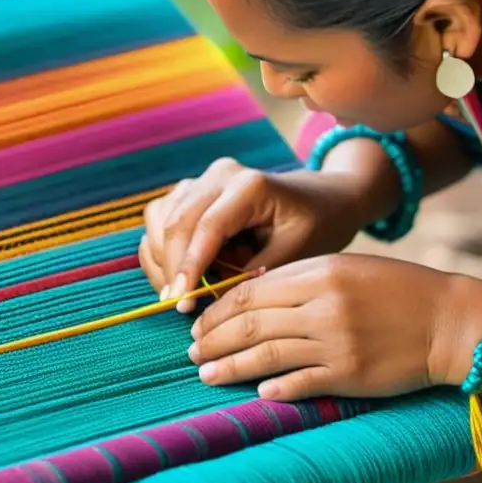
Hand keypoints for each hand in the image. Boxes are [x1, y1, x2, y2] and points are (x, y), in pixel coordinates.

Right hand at [139, 158, 377, 310]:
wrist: (322, 198)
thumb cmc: (315, 226)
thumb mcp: (298, 254)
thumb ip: (256, 276)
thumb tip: (214, 302)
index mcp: (249, 185)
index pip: (207, 227)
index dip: (190, 267)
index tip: (181, 303)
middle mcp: (219, 175)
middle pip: (176, 222)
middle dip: (171, 269)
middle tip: (177, 307)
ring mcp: (201, 180)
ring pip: (159, 220)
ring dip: (162, 259)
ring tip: (183, 291)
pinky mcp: (190, 191)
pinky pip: (159, 219)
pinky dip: (160, 249)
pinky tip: (179, 274)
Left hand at [188, 254, 478, 400]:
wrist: (451, 321)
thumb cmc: (395, 289)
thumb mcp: (346, 267)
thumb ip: (298, 279)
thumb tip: (246, 298)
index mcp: (318, 272)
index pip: (250, 291)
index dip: (217, 309)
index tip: (198, 323)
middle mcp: (322, 306)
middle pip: (250, 323)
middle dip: (214, 339)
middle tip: (191, 352)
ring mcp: (336, 342)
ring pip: (266, 355)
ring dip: (230, 367)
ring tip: (206, 375)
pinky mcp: (351, 374)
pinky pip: (302, 382)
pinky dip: (276, 388)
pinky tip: (258, 393)